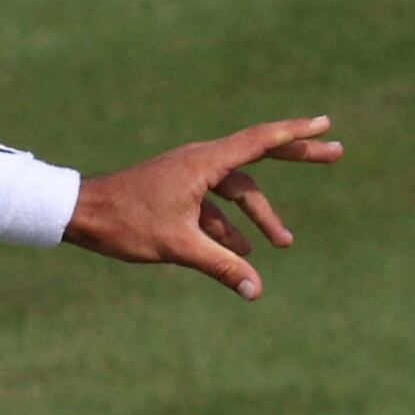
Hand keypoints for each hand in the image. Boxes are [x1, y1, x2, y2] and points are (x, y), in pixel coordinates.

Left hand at [68, 115, 341, 297]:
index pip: (260, 141)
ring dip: (257, 216)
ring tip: (282, 244)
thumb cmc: (124, 224)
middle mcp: (199, 161)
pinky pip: (211, 205)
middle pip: (258, 156)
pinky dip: (227, 225)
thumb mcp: (178, 247)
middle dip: (296, 156)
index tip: (326, 123)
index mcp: (204, 163)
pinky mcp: (174, 191)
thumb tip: (256, 291)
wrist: (78, 214)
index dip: (296, 132)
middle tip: (336, 152)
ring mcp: (187, 175)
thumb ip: (221, 267)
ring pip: (234, 190)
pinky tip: (240, 253)